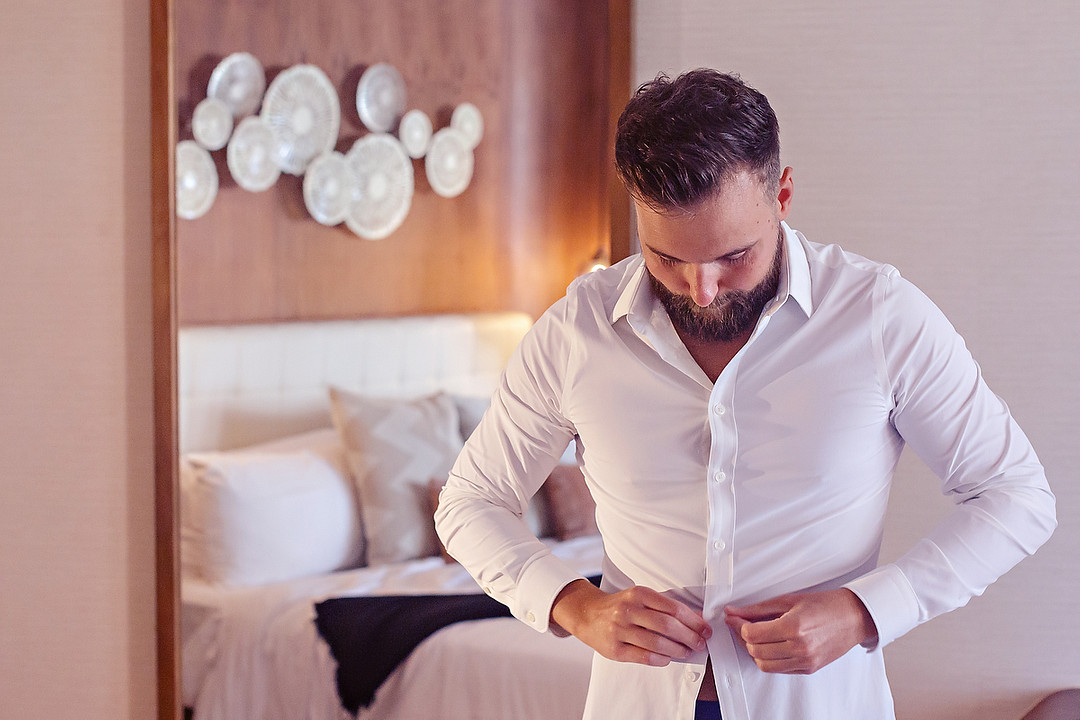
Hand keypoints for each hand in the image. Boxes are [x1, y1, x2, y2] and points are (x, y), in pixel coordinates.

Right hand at [551, 579, 711, 666]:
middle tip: (700, 643)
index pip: (672, 607)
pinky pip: (643, 656)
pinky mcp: (614, 649)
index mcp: (638, 594)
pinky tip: (667, 658)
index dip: (693, 620)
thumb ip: (665, 607)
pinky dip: (660, 659)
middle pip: (667, 625)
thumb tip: (696, 619)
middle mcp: (628, 610)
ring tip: (687, 652)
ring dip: (677, 650)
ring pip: (656, 642)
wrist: (587, 615)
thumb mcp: (640, 599)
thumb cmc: (620, 607)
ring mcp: (619, 630)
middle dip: (689, 636)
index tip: (705, 629)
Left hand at [723, 588, 876, 673]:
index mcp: (794, 627)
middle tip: (741, 625)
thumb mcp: (788, 600)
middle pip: (755, 651)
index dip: (737, 626)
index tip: (733, 618)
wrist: (853, 617)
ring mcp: (805, 660)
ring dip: (754, 651)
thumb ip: (758, 609)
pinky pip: (779, 669)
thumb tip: (734, 612)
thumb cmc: (825, 605)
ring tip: (755, 636)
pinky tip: (769, 646)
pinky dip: (769, 659)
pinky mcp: (809, 668)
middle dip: (743, 638)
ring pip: (764, 664)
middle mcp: (799, 647)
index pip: (752, 634)